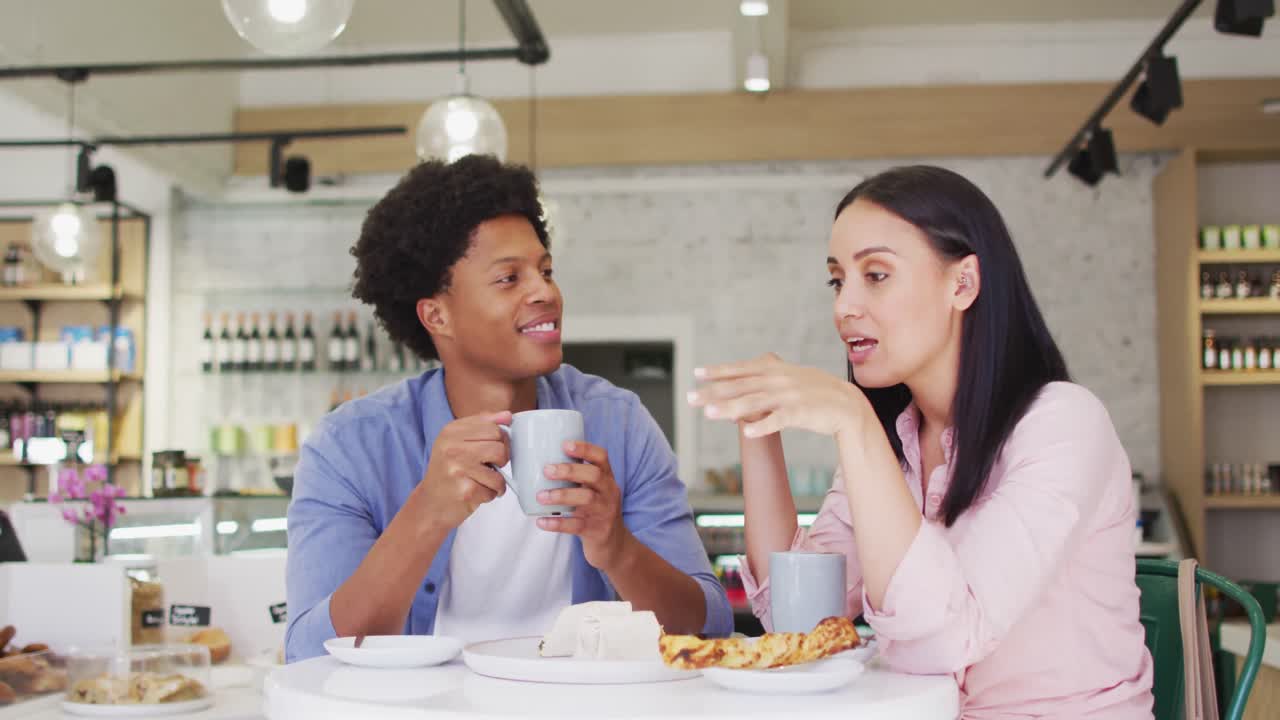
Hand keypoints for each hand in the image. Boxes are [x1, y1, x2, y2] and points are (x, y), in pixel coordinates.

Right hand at [416, 412, 511, 531]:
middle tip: (489, 467)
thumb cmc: (448, 471)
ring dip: (497, 481)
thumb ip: (483, 425)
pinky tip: (476, 493)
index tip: (493, 449)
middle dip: (501, 460)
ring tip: (483, 482)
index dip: (501, 441)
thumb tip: (507, 415)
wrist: (430, 503)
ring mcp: (457, 469)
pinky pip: (494, 489)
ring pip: (499, 471)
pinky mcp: (465, 490)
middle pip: (499, 447)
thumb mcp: (458, 441)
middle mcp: (452, 448)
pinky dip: (490, 494)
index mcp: (451, 431)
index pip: (493, 427)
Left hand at [535, 441, 630, 570]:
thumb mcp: (595, 492)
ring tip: (540, 496)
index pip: (602, 457)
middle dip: (569, 470)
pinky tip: (541, 521)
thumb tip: (539, 463)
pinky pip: (576, 526)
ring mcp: (604, 512)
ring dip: (561, 496)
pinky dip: (557, 523)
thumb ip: (578, 479)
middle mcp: (609, 493)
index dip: (585, 449)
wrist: (615, 546)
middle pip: (593, 475)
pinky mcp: (596, 531)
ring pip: (586, 499)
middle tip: (547, 470)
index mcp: (607, 479)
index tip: (565, 445)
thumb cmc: (596, 512)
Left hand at [688, 353, 871, 438]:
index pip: (741, 370)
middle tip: (690, 398)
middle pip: (741, 386)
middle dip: (714, 392)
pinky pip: (778, 420)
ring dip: (730, 408)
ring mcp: (789, 396)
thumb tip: (735, 393)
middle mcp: (779, 380)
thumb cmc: (814, 393)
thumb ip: (762, 381)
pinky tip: (746, 433)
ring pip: (754, 402)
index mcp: (775, 369)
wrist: (847, 404)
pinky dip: (762, 426)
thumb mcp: (788, 379)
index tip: (696, 374)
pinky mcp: (801, 413)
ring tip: (709, 414)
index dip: (718, 371)